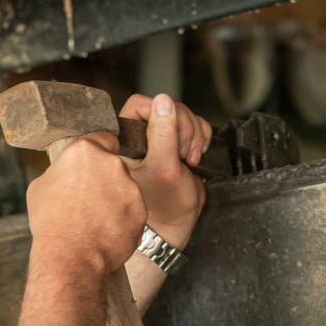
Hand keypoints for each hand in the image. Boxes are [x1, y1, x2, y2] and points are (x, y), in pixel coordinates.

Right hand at [25, 132, 145, 275]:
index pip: (103, 139)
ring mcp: (130, 187)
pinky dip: (124, 219)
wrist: (70, 256)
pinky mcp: (141, 210)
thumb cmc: (50, 223)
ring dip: (115, 200)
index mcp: (84, 152)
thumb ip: (60, 171)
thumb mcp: (40, 187)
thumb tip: (65, 173)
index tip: (93, 166)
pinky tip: (106, 231)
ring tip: (96, 221)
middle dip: (105, 179)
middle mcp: (112, 164)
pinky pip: (133, 211)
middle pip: (114, 166)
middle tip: (89, 200)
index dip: (98, 152)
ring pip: (125, 189)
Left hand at [119, 93, 207, 246]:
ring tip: (189, 159)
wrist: (175, 224)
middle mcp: (139, 136)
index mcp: (125, 140)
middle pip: (164, 107)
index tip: (171, 139)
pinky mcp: (175, 143)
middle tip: (182, 154)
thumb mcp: (164, 168)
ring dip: (193, 134)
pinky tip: (195, 157)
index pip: (140, 104)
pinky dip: (200, 137)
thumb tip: (163, 101)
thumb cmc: (163, 205)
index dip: (161, 117)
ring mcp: (158, 139)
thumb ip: (163, 134)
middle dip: (183, 129)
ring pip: (180, 114)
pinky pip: (193, 125)